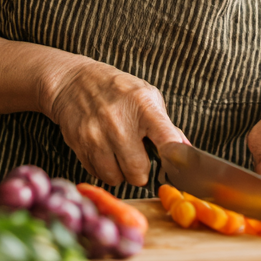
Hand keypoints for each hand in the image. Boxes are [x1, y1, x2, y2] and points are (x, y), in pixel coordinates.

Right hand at [43, 59, 185, 187]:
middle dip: (142, 171)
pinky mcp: (80, 145)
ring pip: (117, 178)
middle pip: (139, 171)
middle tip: (139, 158)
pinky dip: (104, 170)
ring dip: (121, 173)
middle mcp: (120, 122)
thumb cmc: (117, 90)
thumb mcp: (148, 97)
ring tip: (120, 155)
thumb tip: (186, 150)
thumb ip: (166, 126)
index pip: (167, 140)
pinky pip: (98, 174)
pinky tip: (105, 152)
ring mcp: (97, 135)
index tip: (178, 167)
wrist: (74, 82)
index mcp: (144, 106)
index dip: (175, 158)